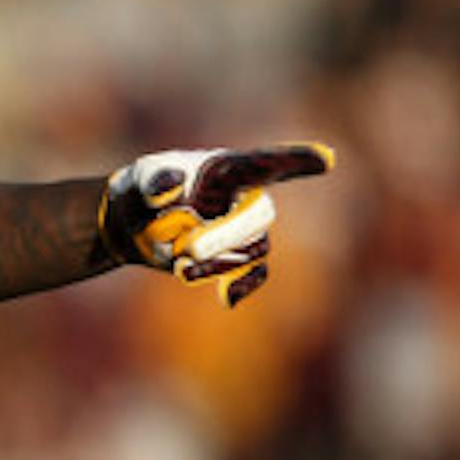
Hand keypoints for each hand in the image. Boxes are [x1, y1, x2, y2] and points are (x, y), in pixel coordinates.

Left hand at [98, 144, 334, 306]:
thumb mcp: (142, 179)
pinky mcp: (234, 257)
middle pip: (259, 217)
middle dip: (228, 235)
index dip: (297, 160)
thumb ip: (154, 180)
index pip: (267, 162)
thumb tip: (171, 185)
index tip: (325, 159)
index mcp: (229, 169)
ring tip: (181, 270)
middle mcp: (245, 197)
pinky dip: (243, 286)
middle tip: (191, 249)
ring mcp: (242, 229)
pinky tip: (226, 299)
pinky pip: (255, 274)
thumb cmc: (144, 190)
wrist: (134, 223)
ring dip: (218, 264)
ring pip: (252, 251)